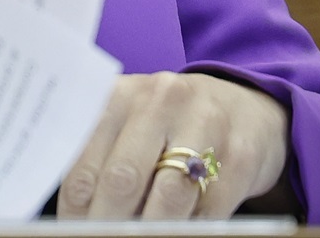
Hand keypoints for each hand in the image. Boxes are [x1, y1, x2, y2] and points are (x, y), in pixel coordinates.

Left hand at [59, 71, 288, 218]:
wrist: (247, 108)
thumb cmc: (173, 124)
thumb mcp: (132, 126)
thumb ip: (103, 162)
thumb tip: (80, 217)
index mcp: (120, 95)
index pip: (83, 168)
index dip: (75, 215)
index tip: (73, 235)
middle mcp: (160, 101)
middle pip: (122, 180)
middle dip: (107, 226)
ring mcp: (205, 124)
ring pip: (168, 198)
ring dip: (148, 232)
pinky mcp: (240, 155)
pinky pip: (208, 210)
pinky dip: (187, 231)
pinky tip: (177, 233)